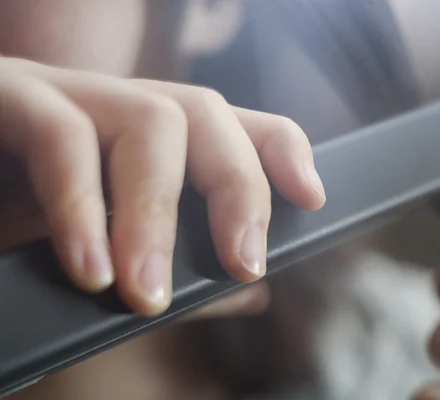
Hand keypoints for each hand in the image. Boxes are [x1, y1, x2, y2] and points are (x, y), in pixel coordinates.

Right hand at [0, 56, 325, 316]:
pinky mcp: (12, 101)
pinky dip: (81, 209)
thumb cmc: (26, 225)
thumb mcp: (117, 255)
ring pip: (150, 121)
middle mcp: (118, 105)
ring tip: (146, 293)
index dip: (281, 152)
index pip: (235, 122)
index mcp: (151, 139)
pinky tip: (90, 268)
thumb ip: (183, 270)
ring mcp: (68, 96)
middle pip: (205, 114)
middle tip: (242, 265)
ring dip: (156, 217)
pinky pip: (60, 139)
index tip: (311, 197)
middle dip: (237, 191)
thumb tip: (251, 291)